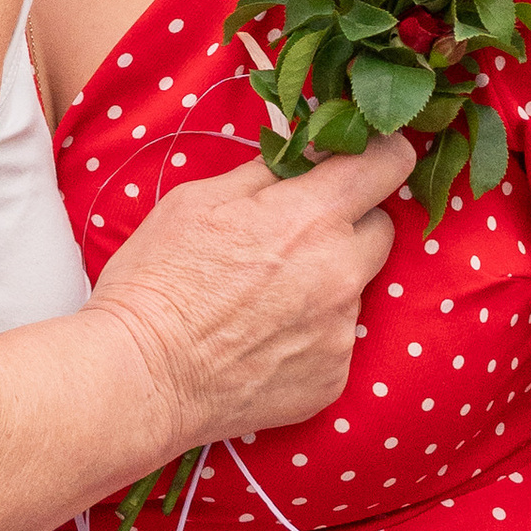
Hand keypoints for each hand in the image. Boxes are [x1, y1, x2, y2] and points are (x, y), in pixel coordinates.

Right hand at [93, 143, 408, 453]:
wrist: (141, 377)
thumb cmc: (157, 281)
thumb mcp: (199, 199)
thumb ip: (267, 171)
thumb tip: (305, 151)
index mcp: (311, 219)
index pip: (389, 164)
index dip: (380, 152)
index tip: (365, 155)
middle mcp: (340, 275)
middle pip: (381, 228)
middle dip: (348, 221)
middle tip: (294, 232)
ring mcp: (340, 333)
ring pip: (354, 287)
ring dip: (325, 281)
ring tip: (262, 297)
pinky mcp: (333, 379)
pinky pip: (336, 339)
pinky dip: (310, 333)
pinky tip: (262, 337)